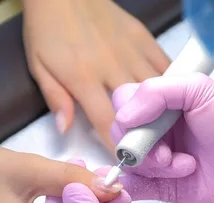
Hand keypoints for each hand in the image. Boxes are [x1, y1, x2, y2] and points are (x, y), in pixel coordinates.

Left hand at [22, 0, 169, 148]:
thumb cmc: (48, 28)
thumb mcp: (39, 65)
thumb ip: (55, 99)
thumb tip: (65, 131)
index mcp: (83, 77)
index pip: (107, 123)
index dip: (119, 147)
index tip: (127, 163)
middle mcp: (111, 67)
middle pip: (139, 110)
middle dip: (147, 134)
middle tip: (154, 152)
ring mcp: (130, 52)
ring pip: (157, 90)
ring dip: (164, 112)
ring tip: (169, 130)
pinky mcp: (142, 38)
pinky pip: (164, 66)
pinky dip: (170, 84)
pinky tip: (174, 98)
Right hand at [111, 73, 213, 202]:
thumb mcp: (200, 89)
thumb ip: (157, 92)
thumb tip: (123, 117)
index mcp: (163, 105)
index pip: (124, 103)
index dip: (129, 114)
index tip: (149, 124)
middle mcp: (157, 131)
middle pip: (121, 135)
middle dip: (142, 145)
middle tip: (169, 153)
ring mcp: (159, 162)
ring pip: (128, 163)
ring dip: (153, 166)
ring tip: (186, 166)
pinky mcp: (163, 189)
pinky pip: (134, 188)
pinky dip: (133, 186)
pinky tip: (161, 179)